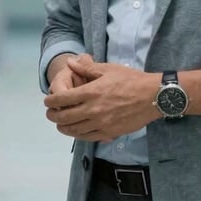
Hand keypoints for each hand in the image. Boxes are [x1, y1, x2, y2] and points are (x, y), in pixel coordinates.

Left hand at [44, 58, 159, 140]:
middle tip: (50, 114)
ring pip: (75, 130)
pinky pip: (88, 137)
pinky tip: (76, 131)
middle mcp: (93, 110)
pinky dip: (78, 135)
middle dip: (53, 116)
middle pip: (65, 117)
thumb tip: (70, 62)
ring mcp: (101, 123)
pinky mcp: (109, 132)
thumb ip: (86, 68)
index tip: (47, 101)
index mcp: (91, 92)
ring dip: (63, 127)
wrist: (153, 96)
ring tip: (60, 124)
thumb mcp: (107, 69)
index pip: (62, 99)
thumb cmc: (131, 80)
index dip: (51, 101)